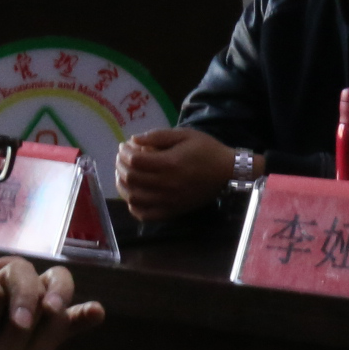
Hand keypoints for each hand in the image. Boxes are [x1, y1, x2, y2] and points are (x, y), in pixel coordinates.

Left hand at [116, 127, 237, 221]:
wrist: (228, 172)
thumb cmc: (207, 150)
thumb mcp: (185, 135)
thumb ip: (158, 136)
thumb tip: (133, 141)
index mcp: (170, 164)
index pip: (134, 161)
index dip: (124, 152)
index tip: (125, 146)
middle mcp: (166, 184)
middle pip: (130, 178)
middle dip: (121, 165)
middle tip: (122, 158)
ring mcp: (168, 200)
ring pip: (132, 197)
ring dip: (122, 185)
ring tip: (124, 174)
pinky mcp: (171, 211)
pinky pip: (144, 214)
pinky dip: (133, 206)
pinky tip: (134, 195)